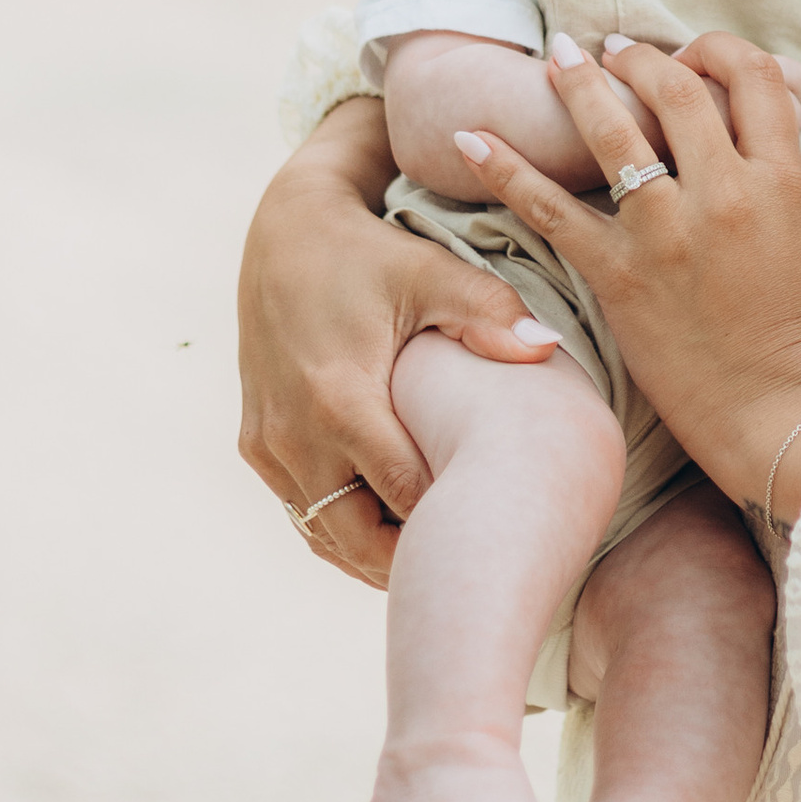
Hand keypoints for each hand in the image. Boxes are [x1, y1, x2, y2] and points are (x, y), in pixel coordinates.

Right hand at [237, 99, 564, 585]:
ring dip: (374, 552)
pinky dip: (342, 527)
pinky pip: (301, 511)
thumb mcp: (431, 273)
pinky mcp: (254, 445)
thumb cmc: (371, 253)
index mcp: (338, 400)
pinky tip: (393, 529)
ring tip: (437, 559)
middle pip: (357, 538)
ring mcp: (267, 444)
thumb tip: (546, 347)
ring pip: (324, 534)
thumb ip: (487, 313)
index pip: (404, 494)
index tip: (501, 536)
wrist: (285, 233)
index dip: (451, 522)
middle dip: (412, 559)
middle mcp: (292, 434)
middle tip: (472, 568)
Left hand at [450, 32, 800, 517]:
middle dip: (640, 58)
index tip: (692, 54)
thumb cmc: (797, 322)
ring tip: (560, 56)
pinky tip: (470, 138)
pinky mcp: (619, 273)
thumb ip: (777, 164)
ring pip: (613, 131)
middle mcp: (722, 194)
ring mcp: (666, 232)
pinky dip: (506, 170)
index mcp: (778, 179)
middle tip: (614, 49)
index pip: (752, 79)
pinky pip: (550, 210)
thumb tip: (765, 104)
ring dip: (580, 83)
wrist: (777, 404)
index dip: (719, 52)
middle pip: (677, 89)